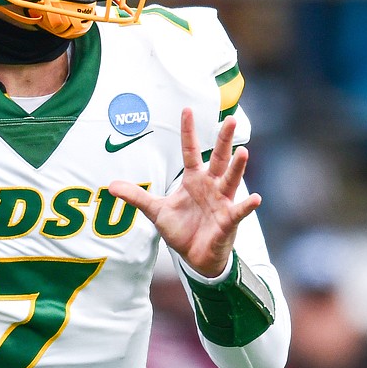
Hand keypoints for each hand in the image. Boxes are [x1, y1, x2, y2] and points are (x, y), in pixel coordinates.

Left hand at [109, 109, 260, 277]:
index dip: (188, 131)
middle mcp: (211, 186)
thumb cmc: (182, 230)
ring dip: (237, 167)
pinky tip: (255, 198)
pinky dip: (247, 205)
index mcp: (193, 179)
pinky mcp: (228, 221)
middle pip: (218, 158)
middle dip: (223, 140)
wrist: (196, 257)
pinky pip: (239, 211)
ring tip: (243, 152)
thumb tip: (111, 186)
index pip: (190, 150)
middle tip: (230, 119)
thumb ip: (137, 197)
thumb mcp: (156, 211)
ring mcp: (222, 202)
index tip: (186, 110)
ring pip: (230, 180)